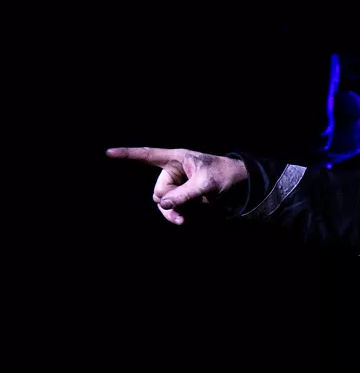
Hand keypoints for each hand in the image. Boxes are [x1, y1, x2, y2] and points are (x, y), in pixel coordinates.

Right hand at [106, 147, 248, 224]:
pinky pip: (170, 208)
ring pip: (162, 202)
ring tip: (182, 220)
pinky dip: (175, 214)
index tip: (108, 152)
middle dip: (170, 199)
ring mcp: (175, 184)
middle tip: (188, 202)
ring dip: (171, 211)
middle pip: (158, 190)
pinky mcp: (180, 196)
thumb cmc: (222, 174)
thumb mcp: (206, 184)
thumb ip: (185, 194)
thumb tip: (164, 204)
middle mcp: (172, 170)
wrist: (238, 183)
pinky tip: (183, 220)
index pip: (147, 155)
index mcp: (175, 158)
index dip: (128, 154)